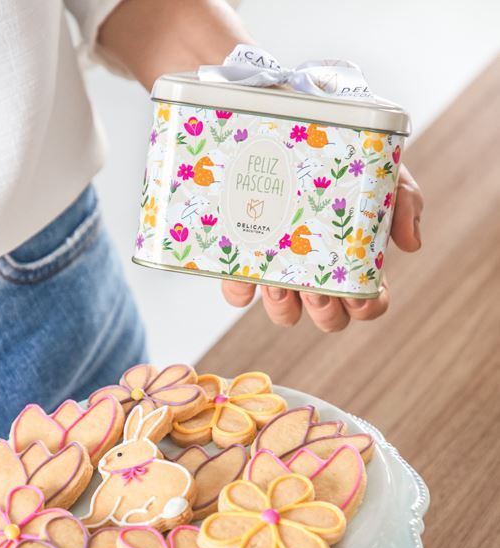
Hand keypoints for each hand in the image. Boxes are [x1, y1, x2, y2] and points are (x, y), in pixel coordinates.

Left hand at [222, 165, 423, 330]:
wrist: (294, 125)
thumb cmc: (342, 157)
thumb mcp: (381, 169)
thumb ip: (404, 200)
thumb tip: (412, 245)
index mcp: (353, 260)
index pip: (369, 303)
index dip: (367, 307)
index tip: (359, 294)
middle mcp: (317, 272)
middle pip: (329, 319)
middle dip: (325, 312)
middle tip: (318, 288)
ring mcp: (280, 269)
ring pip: (284, 314)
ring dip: (284, 308)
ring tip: (281, 283)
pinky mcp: (242, 260)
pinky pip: (238, 294)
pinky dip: (240, 291)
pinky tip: (248, 272)